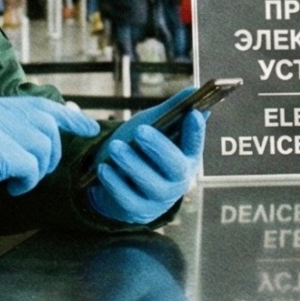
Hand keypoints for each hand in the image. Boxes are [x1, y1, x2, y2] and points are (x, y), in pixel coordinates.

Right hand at [0, 96, 98, 214]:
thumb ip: (9, 131)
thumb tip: (48, 135)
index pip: (42, 105)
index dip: (70, 116)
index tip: (90, 127)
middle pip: (48, 126)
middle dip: (51, 154)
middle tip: (34, 173)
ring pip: (43, 147)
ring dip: (36, 172)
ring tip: (15, 182)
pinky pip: (29, 166)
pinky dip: (25, 182)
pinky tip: (8, 189)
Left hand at [83, 89, 205, 224]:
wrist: (121, 180)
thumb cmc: (144, 149)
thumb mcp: (155, 126)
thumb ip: (172, 110)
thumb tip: (193, 90)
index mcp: (187, 157)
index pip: (195, 144)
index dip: (196, 131)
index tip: (192, 113)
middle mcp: (178, 180)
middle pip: (174, 166)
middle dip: (158, 147)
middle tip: (140, 130)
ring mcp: (159, 197)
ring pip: (150, 183)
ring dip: (131, 163)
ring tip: (114, 147)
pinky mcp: (138, 210)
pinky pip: (127, 198)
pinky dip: (115, 183)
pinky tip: (103, 168)